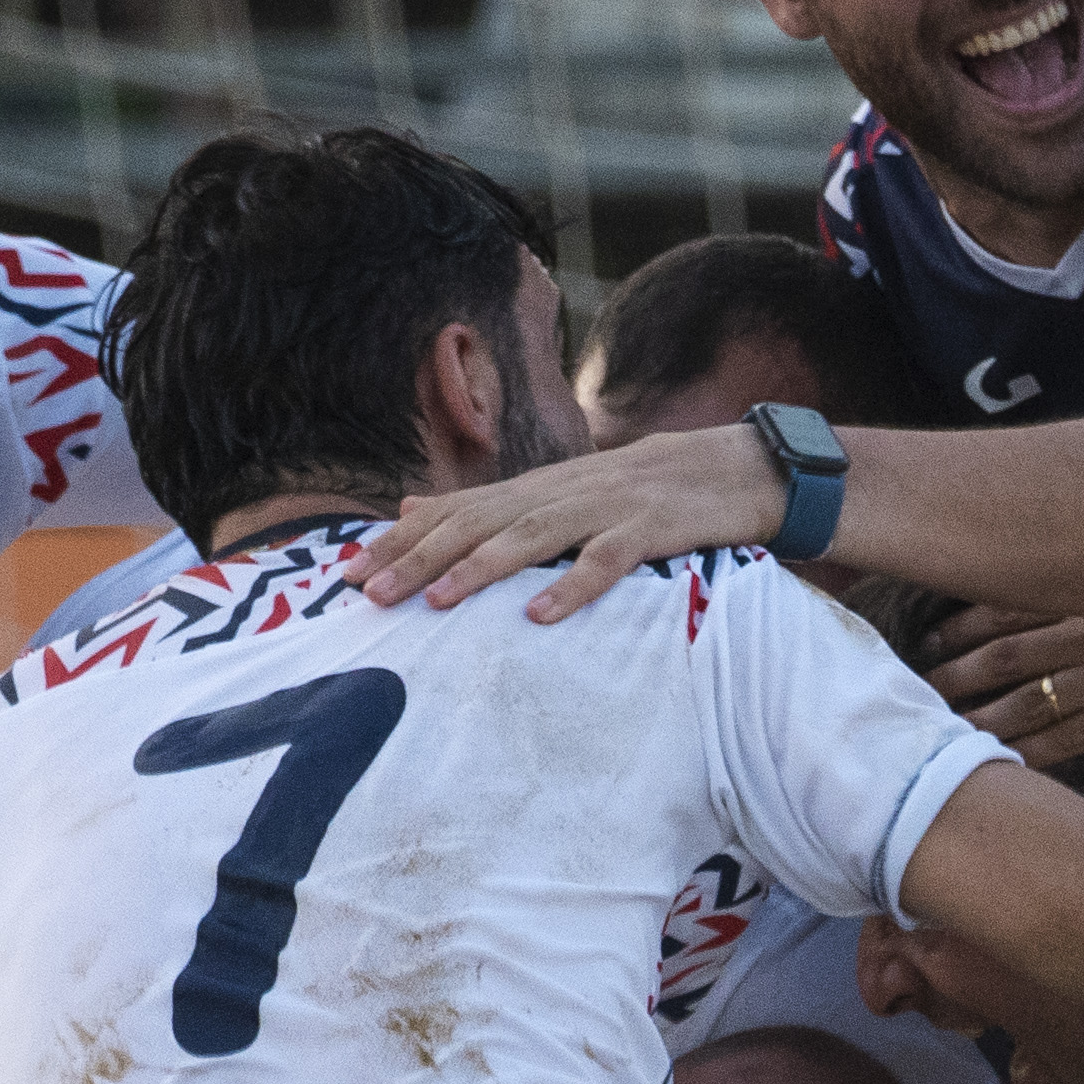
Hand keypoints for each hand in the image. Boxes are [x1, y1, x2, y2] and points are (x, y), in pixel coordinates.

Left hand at [355, 423, 779, 622]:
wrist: (735, 467)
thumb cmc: (639, 492)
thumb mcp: (557, 492)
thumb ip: (483, 505)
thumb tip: (408, 508)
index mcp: (534, 489)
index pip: (452, 512)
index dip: (399, 543)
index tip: (347, 576)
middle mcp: (560, 492)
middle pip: (478, 523)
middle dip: (420, 558)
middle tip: (370, 594)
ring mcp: (606, 508)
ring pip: (532, 536)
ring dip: (481, 568)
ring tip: (436, 601)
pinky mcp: (652, 530)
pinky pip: (609, 561)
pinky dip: (574, 587)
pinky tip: (541, 616)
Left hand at [929, 602, 1083, 763]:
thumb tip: (1021, 592)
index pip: (1003, 606)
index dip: (957, 628)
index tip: (924, 643)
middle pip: (1003, 657)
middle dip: (953, 678)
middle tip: (914, 695)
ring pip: (1027, 704)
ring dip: (980, 721)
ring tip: (942, 735)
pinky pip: (1068, 741)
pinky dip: (1028, 753)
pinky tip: (999, 765)